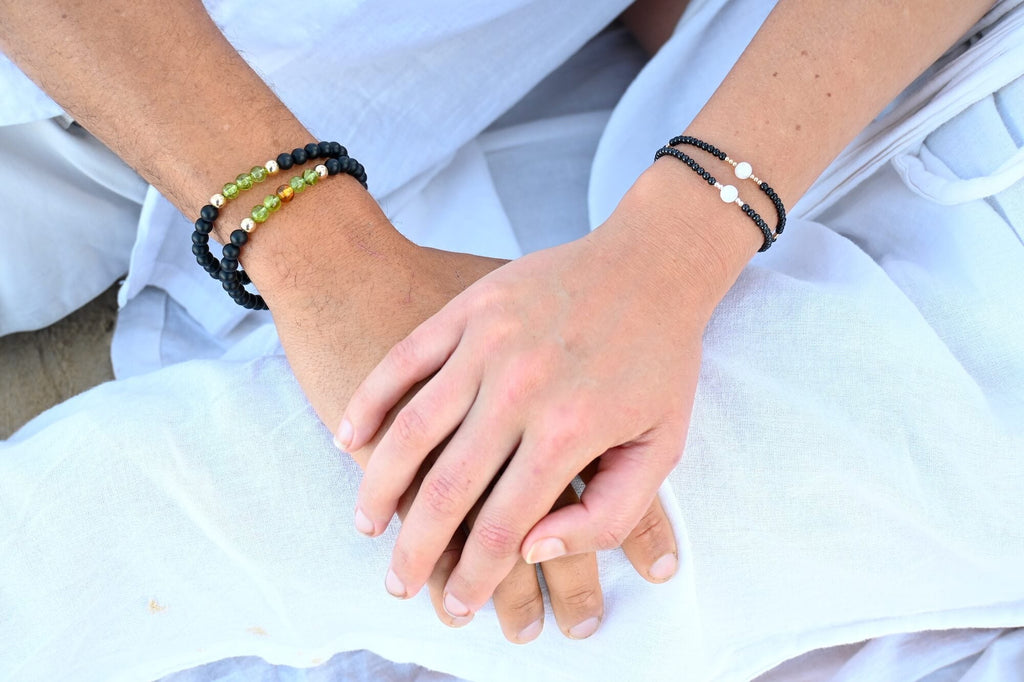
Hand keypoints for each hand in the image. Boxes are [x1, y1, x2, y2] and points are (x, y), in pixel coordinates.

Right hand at [338, 167, 736, 618]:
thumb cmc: (660, 361)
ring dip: (380, 486)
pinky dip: (369, 402)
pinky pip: (403, 361)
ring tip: (366, 525)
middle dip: (416, 550)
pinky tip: (349, 437)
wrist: (652, 263)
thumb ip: (610, 514)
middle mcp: (520, 390)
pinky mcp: (467, 308)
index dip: (473, 579)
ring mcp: (487, 343)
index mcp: (569, 431)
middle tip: (398, 584)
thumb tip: (536, 550)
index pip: (502, 529)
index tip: (457, 605)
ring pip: (412, 430)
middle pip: (446, 490)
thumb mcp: (663, 449)